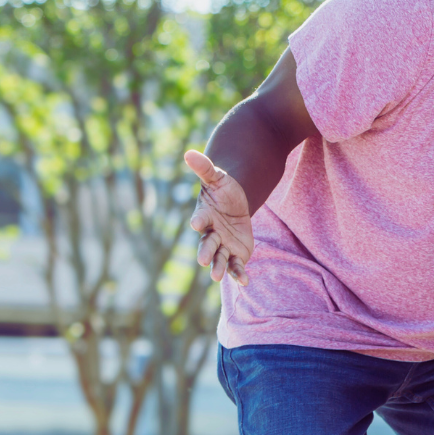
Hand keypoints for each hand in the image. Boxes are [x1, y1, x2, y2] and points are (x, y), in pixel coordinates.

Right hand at [185, 149, 253, 285]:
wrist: (236, 204)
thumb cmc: (224, 190)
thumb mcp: (217, 177)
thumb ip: (204, 168)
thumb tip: (189, 152)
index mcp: (204, 216)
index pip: (200, 219)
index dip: (198, 221)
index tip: (195, 223)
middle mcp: (211, 234)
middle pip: (207, 244)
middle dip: (205, 252)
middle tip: (202, 261)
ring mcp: (223, 246)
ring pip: (219, 259)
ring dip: (218, 267)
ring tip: (217, 276)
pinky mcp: (236, 254)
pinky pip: (236, 266)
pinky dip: (239, 274)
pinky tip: (245, 282)